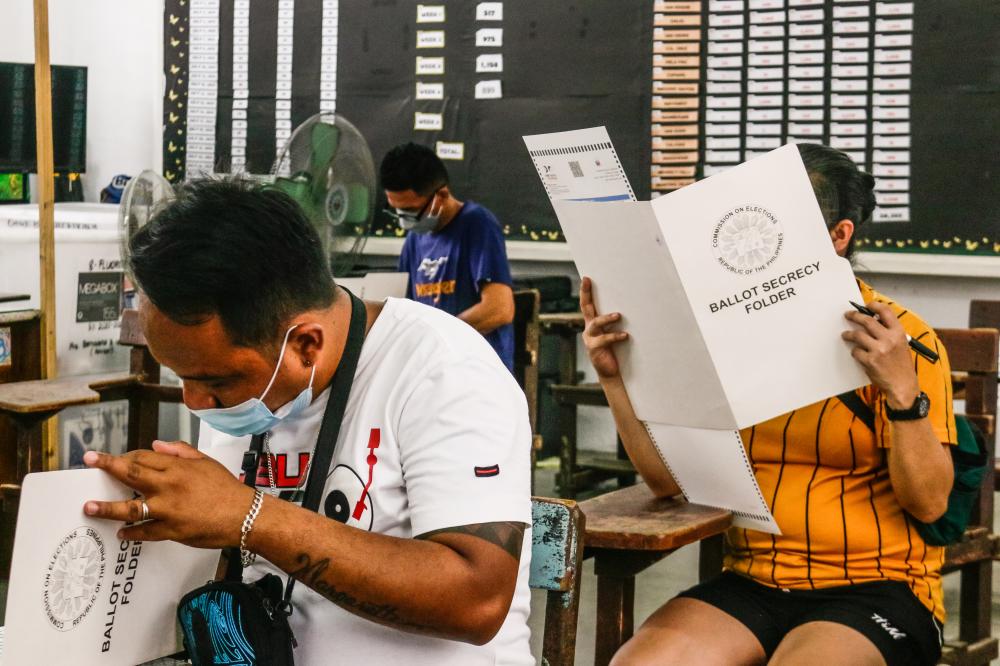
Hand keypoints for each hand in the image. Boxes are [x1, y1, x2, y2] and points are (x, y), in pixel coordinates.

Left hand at [83, 440, 253, 547]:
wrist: (244, 515)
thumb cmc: (228, 488)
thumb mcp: (206, 462)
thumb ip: (180, 451)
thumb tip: (156, 445)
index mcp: (178, 467)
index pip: (144, 456)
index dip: (125, 456)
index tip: (111, 458)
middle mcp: (169, 486)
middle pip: (131, 474)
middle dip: (107, 466)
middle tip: (89, 462)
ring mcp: (169, 509)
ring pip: (131, 508)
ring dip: (108, 507)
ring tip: (90, 507)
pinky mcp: (172, 530)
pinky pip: (146, 532)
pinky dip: (132, 533)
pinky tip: (122, 533)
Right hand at [580, 277, 628, 379]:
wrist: (611, 373)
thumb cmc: (616, 351)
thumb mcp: (615, 333)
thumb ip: (618, 323)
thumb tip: (637, 305)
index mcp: (593, 324)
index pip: (587, 304)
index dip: (586, 291)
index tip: (587, 278)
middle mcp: (589, 329)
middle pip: (586, 308)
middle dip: (586, 294)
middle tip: (587, 282)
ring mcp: (590, 339)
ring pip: (596, 323)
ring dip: (607, 318)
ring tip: (618, 315)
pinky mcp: (594, 349)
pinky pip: (605, 339)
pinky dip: (616, 336)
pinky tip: (625, 335)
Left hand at [842, 300, 919, 408]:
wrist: (903, 385)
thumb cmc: (902, 366)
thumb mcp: (901, 345)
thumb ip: (889, 333)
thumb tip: (873, 322)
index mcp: (899, 333)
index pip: (886, 312)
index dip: (874, 306)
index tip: (866, 305)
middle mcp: (889, 339)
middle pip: (867, 321)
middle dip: (855, 316)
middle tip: (848, 315)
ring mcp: (879, 350)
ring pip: (857, 335)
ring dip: (849, 334)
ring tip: (846, 334)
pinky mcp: (870, 361)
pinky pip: (856, 351)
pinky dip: (854, 351)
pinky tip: (856, 352)